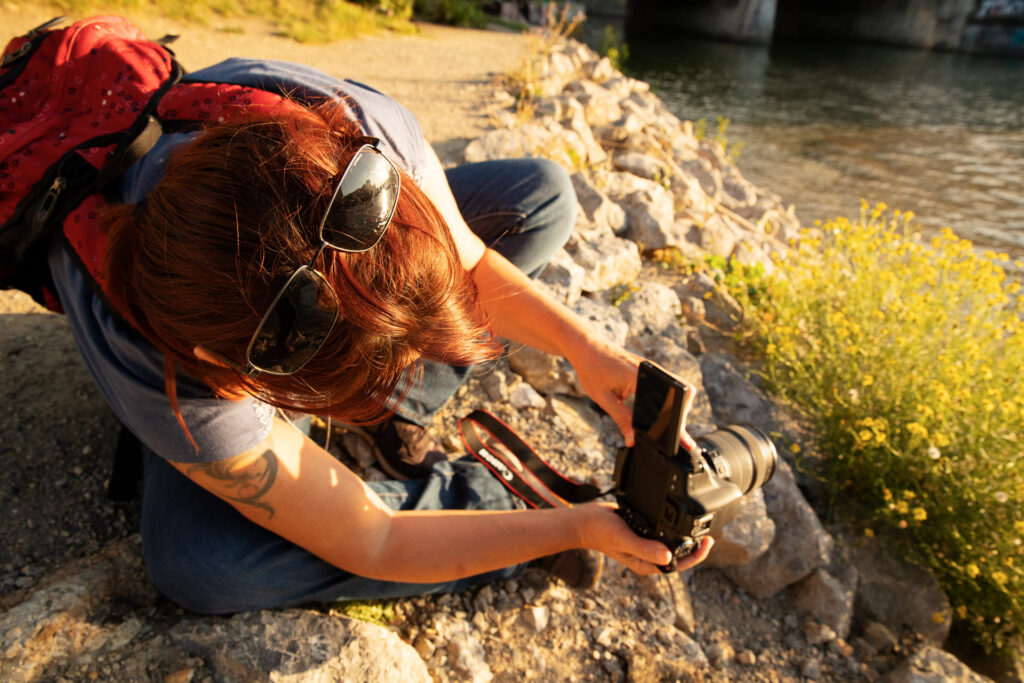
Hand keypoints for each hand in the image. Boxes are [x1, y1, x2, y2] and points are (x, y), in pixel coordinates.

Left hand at [570, 342, 696, 450]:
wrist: (587, 347)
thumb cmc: (592, 368)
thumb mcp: (603, 398)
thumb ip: (621, 419)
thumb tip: (632, 440)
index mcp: (640, 376)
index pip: (667, 400)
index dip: (674, 421)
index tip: (677, 436)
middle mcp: (652, 370)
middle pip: (681, 393)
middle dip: (679, 415)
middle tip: (674, 435)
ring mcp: (653, 368)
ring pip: (676, 388)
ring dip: (675, 407)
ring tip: (671, 426)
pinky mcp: (650, 369)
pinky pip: (665, 384)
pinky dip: (667, 399)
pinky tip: (662, 413)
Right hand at [577, 503, 713, 575]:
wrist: (584, 521)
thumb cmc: (600, 532)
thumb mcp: (624, 539)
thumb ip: (644, 548)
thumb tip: (668, 556)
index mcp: (646, 563)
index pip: (677, 565)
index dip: (695, 556)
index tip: (707, 543)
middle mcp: (648, 556)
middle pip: (677, 555)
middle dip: (695, 547)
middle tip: (708, 534)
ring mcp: (645, 544)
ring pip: (671, 543)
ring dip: (685, 536)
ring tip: (699, 527)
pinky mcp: (642, 532)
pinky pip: (662, 532)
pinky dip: (672, 527)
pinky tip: (678, 517)